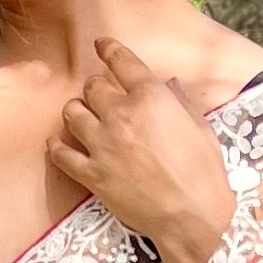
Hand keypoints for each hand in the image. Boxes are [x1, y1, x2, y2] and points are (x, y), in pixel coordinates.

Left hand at [48, 35, 235, 262]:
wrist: (193, 218)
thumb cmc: (205, 173)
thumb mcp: (201, 129)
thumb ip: (182, 102)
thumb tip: (169, 84)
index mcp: (151, 98)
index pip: (122, 62)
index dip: (108, 49)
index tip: (101, 44)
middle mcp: (122, 115)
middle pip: (93, 87)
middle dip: (97, 89)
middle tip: (102, 97)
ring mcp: (103, 145)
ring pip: (72, 113)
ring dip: (77, 112)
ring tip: (83, 118)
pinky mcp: (92, 174)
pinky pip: (61, 153)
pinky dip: (57, 146)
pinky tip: (58, 144)